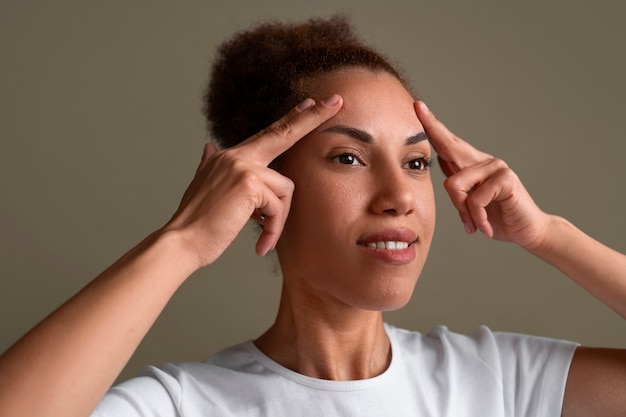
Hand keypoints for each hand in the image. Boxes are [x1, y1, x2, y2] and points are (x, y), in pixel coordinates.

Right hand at [163, 95, 342, 266]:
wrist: (183, 241)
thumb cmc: (198, 221)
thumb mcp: (204, 186)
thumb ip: (211, 164)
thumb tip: (208, 147)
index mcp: (231, 156)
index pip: (268, 133)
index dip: (291, 118)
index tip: (310, 103)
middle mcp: (236, 155)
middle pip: (284, 132)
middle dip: (313, 118)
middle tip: (337, 102)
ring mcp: (243, 167)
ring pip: (285, 190)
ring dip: (278, 220)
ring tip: (264, 237)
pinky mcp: (249, 184)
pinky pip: (278, 207)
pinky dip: (273, 229)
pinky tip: (261, 243)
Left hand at [414, 101, 549, 248]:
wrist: (525, 231)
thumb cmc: (496, 217)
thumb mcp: (469, 202)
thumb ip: (458, 184)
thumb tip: (440, 161)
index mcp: (472, 165)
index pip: (448, 143)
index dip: (432, 126)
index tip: (418, 106)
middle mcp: (483, 161)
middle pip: (449, 145)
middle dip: (432, 127)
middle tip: (417, 106)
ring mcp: (496, 167)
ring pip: (455, 185)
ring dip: (462, 212)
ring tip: (474, 224)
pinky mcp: (505, 178)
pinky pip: (475, 199)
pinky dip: (477, 218)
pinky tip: (486, 227)